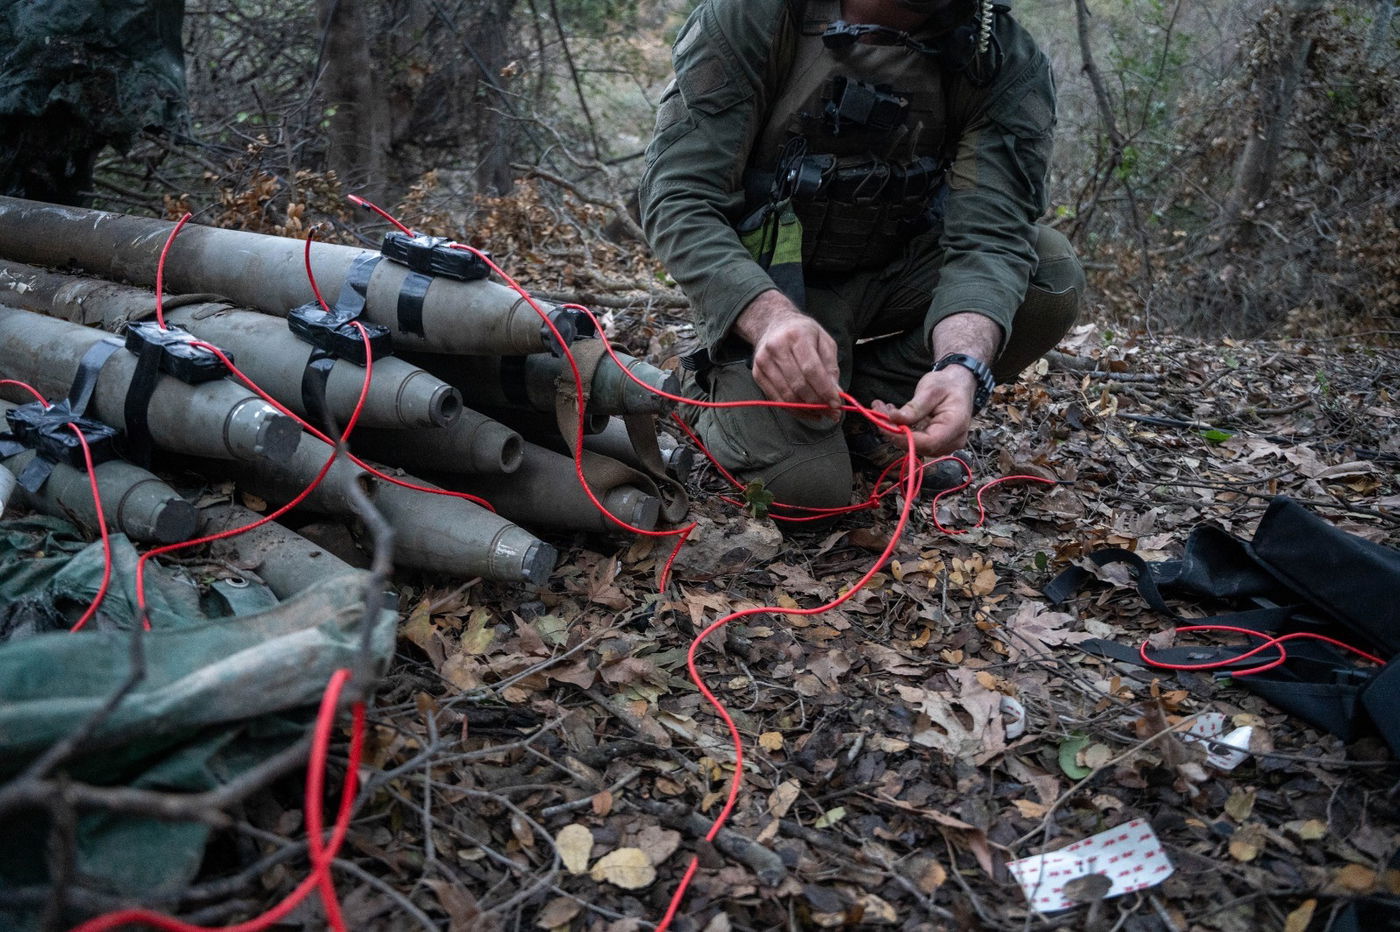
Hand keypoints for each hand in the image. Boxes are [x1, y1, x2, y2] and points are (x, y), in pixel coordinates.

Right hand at [735, 290, 840, 415]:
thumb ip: (831, 367)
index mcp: (797, 336)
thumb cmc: (803, 333)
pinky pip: (776, 399)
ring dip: (806, 409)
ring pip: (786, 396)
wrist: (774, 324)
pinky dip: (793, 410)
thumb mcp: (824, 341)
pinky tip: (806, 412)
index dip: (824, 390)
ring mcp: (763, 362)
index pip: (811, 369)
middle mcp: (776, 348)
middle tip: (832, 413)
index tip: (837, 404)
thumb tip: (836, 394)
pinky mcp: (757, 374)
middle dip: (817, 403)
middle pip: (798, 384)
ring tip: (821, 413)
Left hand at [871, 364, 975, 456]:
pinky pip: (914, 441)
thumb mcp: (930, 390)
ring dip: (894, 429)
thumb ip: (914, 407)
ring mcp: (944, 444)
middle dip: (894, 430)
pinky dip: (901, 429)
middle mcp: (952, 440)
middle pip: (918, 445)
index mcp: (955, 426)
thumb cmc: (947, 385)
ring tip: (883, 409)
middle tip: (878, 409)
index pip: (927, 442)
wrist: (957, 384)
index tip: (884, 424)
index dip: (903, 437)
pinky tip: (892, 415)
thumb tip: (894, 418)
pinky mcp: (935, 443)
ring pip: (913, 444)